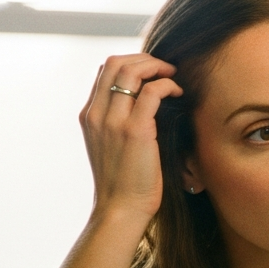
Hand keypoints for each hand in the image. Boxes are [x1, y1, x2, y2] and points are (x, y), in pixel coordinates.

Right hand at [78, 54, 182, 223]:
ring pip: (131, 70)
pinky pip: (152, 92)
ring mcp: (113, 121)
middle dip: (145, 58)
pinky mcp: (135, 131)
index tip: (154, 71)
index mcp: (89, 115)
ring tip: (174, 76)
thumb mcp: (113, 146)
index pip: (105, 69)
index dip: (132, 62)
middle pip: (115, 62)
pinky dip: (168, 85)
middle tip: (167, 68)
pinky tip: (179, 93)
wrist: (120, 209)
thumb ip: (120, 122)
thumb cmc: (125, 182)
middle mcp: (96, 114)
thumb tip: (146, 101)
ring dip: (157, 66)